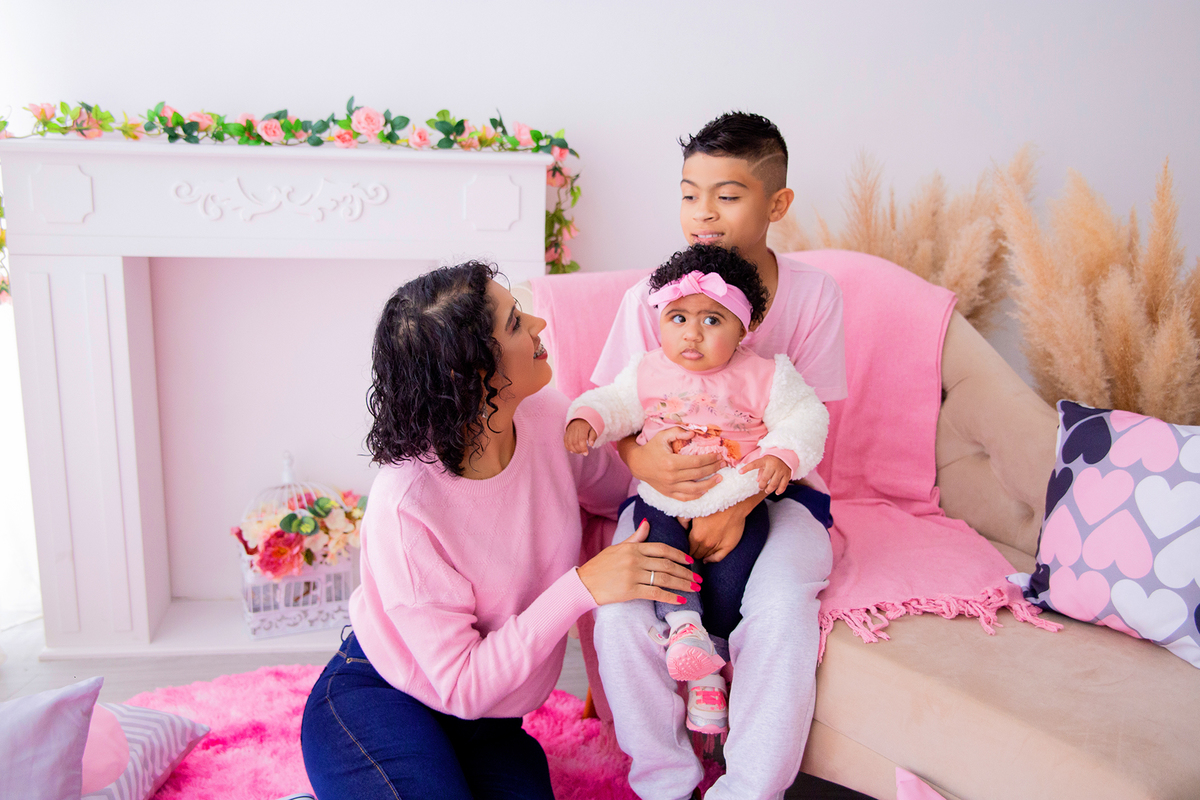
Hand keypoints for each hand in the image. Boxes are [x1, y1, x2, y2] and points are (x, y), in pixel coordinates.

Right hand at [564, 419, 597, 453]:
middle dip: (579, 450)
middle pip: (574, 442)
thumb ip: (593, 436)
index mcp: (582, 427)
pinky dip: (568, 447)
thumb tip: (591, 445)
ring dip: (573, 450)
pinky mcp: (566, 432)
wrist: (581, 417)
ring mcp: (569, 430)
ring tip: (579, 452)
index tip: (586, 453)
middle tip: (583, 453)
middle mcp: (574, 428)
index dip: (583, 448)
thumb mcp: (594, 428)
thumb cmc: (589, 425)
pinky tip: (573, 450)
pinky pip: (565, 441)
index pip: (581, 440)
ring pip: (569, 443)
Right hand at [577, 519, 700, 605]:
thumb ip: (635, 538)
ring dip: (683, 584)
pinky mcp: (630, 590)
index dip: (679, 555)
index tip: (691, 561)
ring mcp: (633, 575)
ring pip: (664, 578)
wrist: (584, 583)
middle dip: (686, 573)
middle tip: (699, 579)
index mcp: (633, 548)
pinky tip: (680, 600)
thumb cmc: (600, 566)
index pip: (662, 549)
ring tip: (695, 589)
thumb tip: (647, 523)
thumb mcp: (617, 548)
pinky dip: (670, 597)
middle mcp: (635, 559)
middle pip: (667, 565)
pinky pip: (655, 593)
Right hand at [618, 428, 722, 501]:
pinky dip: (697, 495)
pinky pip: (686, 497)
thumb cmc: (651, 448)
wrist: (637, 464)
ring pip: (695, 489)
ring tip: (720, 479)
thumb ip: (678, 432)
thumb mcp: (662, 436)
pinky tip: (706, 490)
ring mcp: (670, 487)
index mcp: (671, 462)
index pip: (697, 462)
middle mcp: (672, 477)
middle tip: (723, 464)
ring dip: (710, 485)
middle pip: (699, 474)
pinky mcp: (668, 493)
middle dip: (714, 469)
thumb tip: (694, 433)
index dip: (710, 459)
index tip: (719, 455)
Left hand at [688, 491, 764, 562]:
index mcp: (697, 535)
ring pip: (706, 556)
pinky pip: (718, 558)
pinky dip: (711, 560)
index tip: (685, 546)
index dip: (686, 548)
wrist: (733, 503)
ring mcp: (718, 546)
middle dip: (693, 552)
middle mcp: (707, 543)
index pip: (688, 549)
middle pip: (696, 554)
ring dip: (701, 554)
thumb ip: (684, 519)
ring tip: (699, 552)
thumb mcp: (695, 510)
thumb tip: (682, 527)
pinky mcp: (728, 546)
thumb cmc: (714, 504)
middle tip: (692, 549)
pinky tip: (707, 559)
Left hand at [741, 455, 790, 494]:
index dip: (747, 468)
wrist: (786, 455)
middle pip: (765, 478)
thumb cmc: (771, 460)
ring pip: (774, 483)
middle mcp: (773, 465)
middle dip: (761, 485)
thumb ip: (760, 471)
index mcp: (765, 460)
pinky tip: (776, 492)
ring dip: (769, 489)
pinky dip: (779, 490)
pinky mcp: (787, 475)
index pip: (754, 464)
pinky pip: (783, 485)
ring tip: (767, 490)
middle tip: (760, 487)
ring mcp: (781, 470)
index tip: (740, 472)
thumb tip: (758, 481)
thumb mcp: (764, 462)